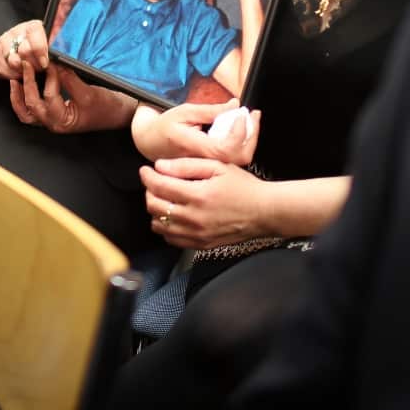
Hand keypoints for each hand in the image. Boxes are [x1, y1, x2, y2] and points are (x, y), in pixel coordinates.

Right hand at [0, 19, 49, 80]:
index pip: (34, 35)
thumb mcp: (47, 43)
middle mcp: (15, 32)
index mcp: (32, 27)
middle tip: (38, 70)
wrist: (14, 45)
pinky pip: (4, 69)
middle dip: (34, 66)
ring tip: (28, 72)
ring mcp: (2, 43)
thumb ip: (52, 49)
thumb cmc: (35, 46)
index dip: (40, 51)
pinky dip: (12, 75)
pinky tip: (18, 73)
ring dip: (23, 72)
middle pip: (24, 52)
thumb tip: (61, 60)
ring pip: (13, 63)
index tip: (44, 63)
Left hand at [11, 63, 136, 132]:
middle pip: (31, 106)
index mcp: (62, 122)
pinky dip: (24, 99)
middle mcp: (53, 124)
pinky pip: (32, 110)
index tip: (51, 62)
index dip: (50, 77)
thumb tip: (55, 64)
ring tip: (16, 79)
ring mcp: (51, 120)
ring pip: (26, 113)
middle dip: (27, 84)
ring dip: (19, 96)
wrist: (118, 113)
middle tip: (27, 65)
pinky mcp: (53, 114)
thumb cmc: (107, 108)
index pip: (50, 97)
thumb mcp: (89, 93)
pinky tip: (23, 86)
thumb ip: (69, 79)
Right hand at [132, 100, 258, 164]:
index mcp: (195, 148)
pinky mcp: (213, 166)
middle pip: (240, 156)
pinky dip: (243, 142)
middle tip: (254, 114)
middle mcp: (204, 162)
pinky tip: (241, 129)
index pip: (227, 148)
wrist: (150, 142)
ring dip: (250, 138)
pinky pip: (234, 158)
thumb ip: (211, 110)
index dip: (240, 131)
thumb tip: (235, 105)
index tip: (241, 113)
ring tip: (249, 119)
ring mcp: (210, 166)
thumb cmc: (165, 126)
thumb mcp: (185, 112)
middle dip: (252, 134)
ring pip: (240, 159)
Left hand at [141, 158, 268, 248]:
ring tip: (164, 198)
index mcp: (198, 195)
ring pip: (159, 225)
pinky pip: (170, 239)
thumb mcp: (218, 167)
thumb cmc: (244, 187)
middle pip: (154, 206)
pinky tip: (173, 216)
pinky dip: (166, 227)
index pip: (159, 186)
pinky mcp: (199, 244)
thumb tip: (160, 166)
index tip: (145, 170)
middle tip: (154, 183)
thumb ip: (187, 165)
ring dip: (155, 210)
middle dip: (149, 191)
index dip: (147, 176)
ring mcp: (196, 234)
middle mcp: (193, 217)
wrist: (264, 212)